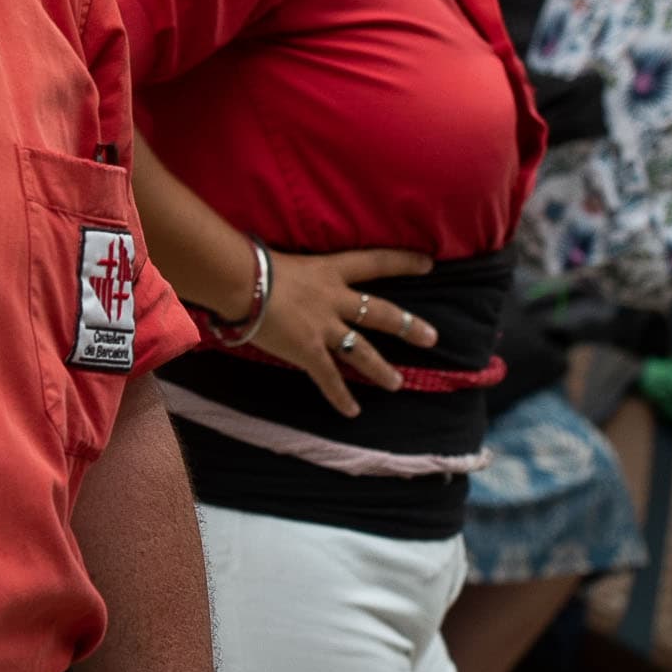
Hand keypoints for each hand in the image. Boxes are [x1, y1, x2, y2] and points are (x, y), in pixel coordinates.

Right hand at [247, 246, 435, 416]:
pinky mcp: (308, 350)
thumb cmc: (251, 264)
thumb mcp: (282, 259)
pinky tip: (352, 411)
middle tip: (432, 338)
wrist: (240, 281)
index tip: (428, 263)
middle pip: (380, 313)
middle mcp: (334, 299)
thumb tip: (281, 273)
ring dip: (381, 369)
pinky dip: (340, 396)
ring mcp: (324, 327)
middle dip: (407, 325)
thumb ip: (292, 272)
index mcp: (329, 270)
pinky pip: (329, 378)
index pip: (374, 262)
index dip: (402, 262)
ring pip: (362, 351)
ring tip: (397, 383)